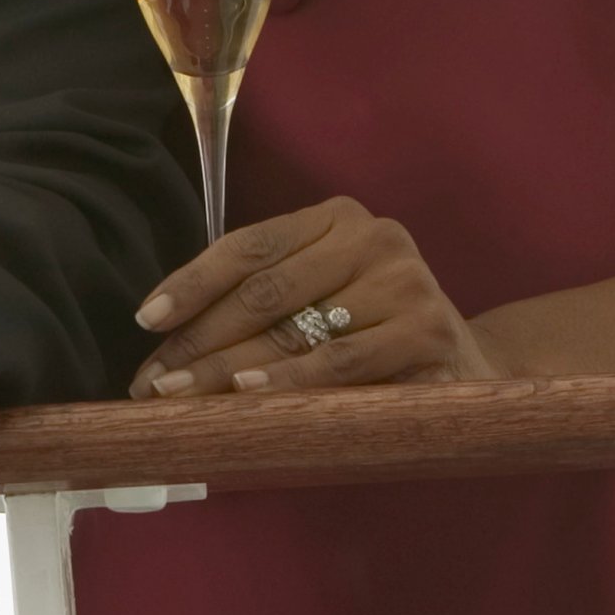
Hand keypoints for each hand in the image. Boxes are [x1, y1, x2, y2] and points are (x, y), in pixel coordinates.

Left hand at [127, 198, 503, 395]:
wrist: (467, 367)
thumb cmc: (373, 335)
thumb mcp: (322, 299)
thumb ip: (266, 300)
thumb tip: (168, 337)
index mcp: (337, 217)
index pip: (249, 246)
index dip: (192, 282)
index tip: (147, 320)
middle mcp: (373, 237)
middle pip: (264, 291)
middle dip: (199, 340)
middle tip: (152, 382)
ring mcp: (404, 281)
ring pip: (295, 328)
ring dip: (228, 367)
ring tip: (180, 397)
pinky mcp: (427, 330)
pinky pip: (341, 361)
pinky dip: (291, 379)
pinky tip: (249, 394)